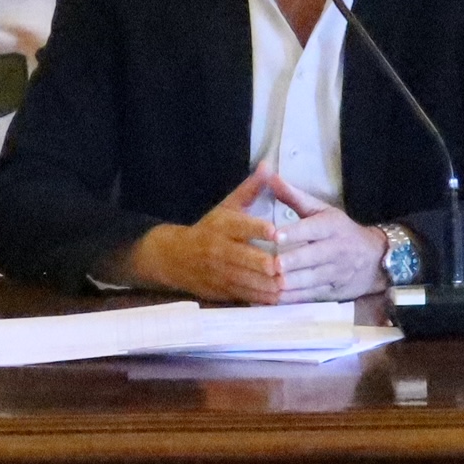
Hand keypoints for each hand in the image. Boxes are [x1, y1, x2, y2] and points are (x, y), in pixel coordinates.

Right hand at [116, 169, 284, 302]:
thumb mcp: (227, 207)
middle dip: (263, 263)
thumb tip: (268, 166)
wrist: (176, 258)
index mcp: (223, 226)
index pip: (240, 226)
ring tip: (287, 283)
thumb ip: (250, 189)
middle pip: (243, 257)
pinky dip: (260, 298)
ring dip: (265, 284)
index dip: (257, 228)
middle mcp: (220, 249)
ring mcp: (220, 272)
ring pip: (245, 280)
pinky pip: (243, 295)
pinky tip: (278, 297)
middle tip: (284, 265)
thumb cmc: (209, 230)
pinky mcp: (221, 290)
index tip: (275, 231)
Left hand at [261, 173, 389, 303]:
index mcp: (332, 226)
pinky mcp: (333, 291)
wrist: (374, 259)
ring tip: (272, 284)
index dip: (296, 231)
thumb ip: (294, 196)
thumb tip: (270, 176)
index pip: (314, 228)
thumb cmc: (339, 231)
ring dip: (292, 283)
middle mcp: (336, 249)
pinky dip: (294, 299)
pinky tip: (276, 298)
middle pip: (313, 256)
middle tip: (274, 265)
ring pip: (313, 279)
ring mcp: (335, 272)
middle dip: (294, 261)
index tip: (276, 234)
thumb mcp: (321, 210)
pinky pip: (312, 296)